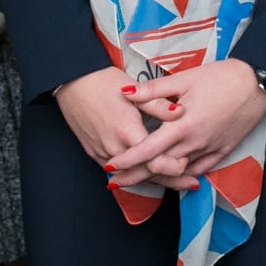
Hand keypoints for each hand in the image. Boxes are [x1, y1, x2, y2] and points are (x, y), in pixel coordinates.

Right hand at [54, 69, 186, 186]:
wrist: (73, 82)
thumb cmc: (104, 83)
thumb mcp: (135, 91)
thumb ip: (158, 105)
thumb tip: (180, 111)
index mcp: (127, 132)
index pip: (155, 163)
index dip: (174, 166)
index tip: (188, 163)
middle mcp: (114, 148)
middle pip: (146, 175)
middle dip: (171, 180)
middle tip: (192, 183)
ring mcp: (102, 153)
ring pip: (132, 176)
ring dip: (154, 179)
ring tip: (176, 182)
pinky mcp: (95, 154)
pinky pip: (118, 171)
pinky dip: (135, 173)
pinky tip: (148, 173)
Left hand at [121, 59, 265, 189]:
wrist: (258, 82)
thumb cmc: (222, 76)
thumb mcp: (185, 78)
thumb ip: (153, 90)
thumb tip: (125, 93)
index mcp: (182, 126)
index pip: (148, 150)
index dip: (127, 161)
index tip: (110, 168)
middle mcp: (195, 143)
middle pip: (160, 167)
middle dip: (136, 176)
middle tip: (116, 181)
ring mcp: (210, 149)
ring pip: (179, 172)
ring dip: (160, 176)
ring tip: (142, 177)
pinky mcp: (224, 151)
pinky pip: (200, 170)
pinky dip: (184, 174)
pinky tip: (174, 173)